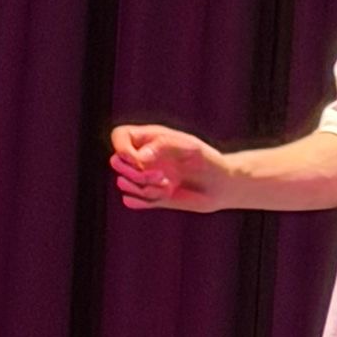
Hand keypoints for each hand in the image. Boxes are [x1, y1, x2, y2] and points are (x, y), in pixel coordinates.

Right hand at [109, 123, 235, 211]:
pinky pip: (132, 200)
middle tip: (160, 175)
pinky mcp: (149, 196)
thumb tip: (139, 158)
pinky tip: (165, 195)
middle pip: (116, 161)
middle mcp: (143, 156)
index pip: (119, 136)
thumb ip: (163, 146)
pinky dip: (145, 200)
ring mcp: (144, 176)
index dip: (122, 148)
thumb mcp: (189, 147)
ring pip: (124, 183)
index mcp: (150, 138)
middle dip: (133, 171)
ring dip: (144, 187)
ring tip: (167, 185)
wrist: (219, 186)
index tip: (138, 159)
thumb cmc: (207, 160)